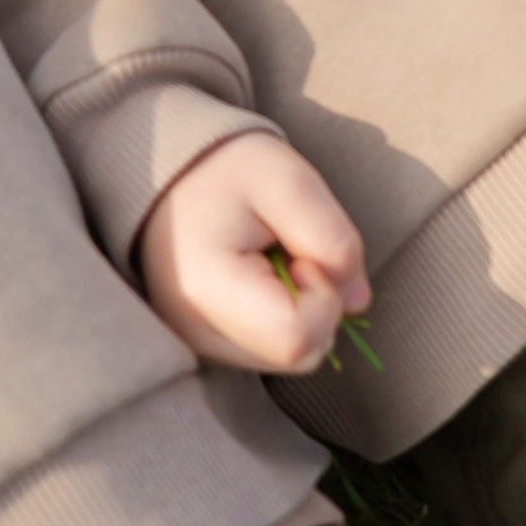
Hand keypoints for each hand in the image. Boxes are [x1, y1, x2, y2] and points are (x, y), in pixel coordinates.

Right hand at [136, 131, 372, 374]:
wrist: (167, 171)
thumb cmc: (225, 168)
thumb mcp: (289, 181)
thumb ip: (334, 239)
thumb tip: (358, 301)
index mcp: (206, 289)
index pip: (297, 339)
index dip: (323, 298)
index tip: (302, 253)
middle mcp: (194, 331)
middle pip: (299, 355)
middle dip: (319, 304)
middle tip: (290, 251)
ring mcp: (196, 343)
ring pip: (291, 357)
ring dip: (304, 311)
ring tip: (271, 259)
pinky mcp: (206, 345)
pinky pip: (271, 351)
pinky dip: (284, 317)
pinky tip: (260, 277)